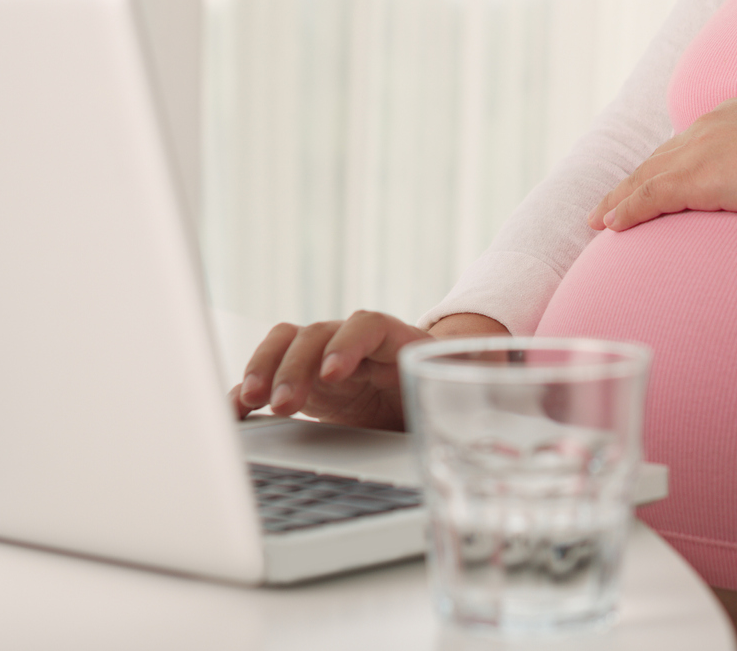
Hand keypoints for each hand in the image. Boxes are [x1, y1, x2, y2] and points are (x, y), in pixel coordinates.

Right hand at [230, 310, 507, 428]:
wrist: (435, 392)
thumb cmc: (456, 387)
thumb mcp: (468, 387)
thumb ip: (475, 383)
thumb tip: (502, 378)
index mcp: (399, 341)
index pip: (370, 325)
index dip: (349, 344)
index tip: (335, 375)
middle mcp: (357, 344)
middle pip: (318, 332)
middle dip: (296, 363)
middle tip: (284, 401)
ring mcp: (325, 360)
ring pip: (286, 345)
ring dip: (265, 369)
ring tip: (252, 402)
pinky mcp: (304, 385)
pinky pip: (268, 377)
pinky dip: (248, 389)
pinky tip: (234, 412)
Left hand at [589, 96, 736, 232]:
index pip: (696, 140)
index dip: (671, 161)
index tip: (657, 177)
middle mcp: (717, 124)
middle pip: (664, 155)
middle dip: (637, 177)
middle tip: (613, 200)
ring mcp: (706, 149)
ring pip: (649, 175)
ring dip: (621, 197)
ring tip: (602, 218)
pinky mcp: (700, 178)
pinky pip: (650, 195)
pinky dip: (627, 209)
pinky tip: (611, 225)